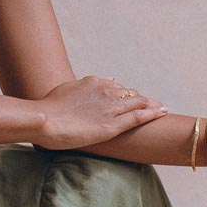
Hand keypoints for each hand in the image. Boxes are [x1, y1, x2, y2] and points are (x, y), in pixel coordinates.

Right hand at [34, 74, 167, 149]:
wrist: (44, 119)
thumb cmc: (48, 108)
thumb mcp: (67, 89)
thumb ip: (84, 87)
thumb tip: (100, 81)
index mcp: (94, 82)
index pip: (117, 87)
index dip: (126, 94)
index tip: (132, 99)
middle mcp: (106, 91)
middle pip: (131, 93)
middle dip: (143, 99)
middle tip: (155, 104)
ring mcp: (111, 107)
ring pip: (139, 103)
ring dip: (152, 105)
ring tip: (163, 109)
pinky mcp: (113, 124)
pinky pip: (138, 117)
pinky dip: (152, 114)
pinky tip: (162, 113)